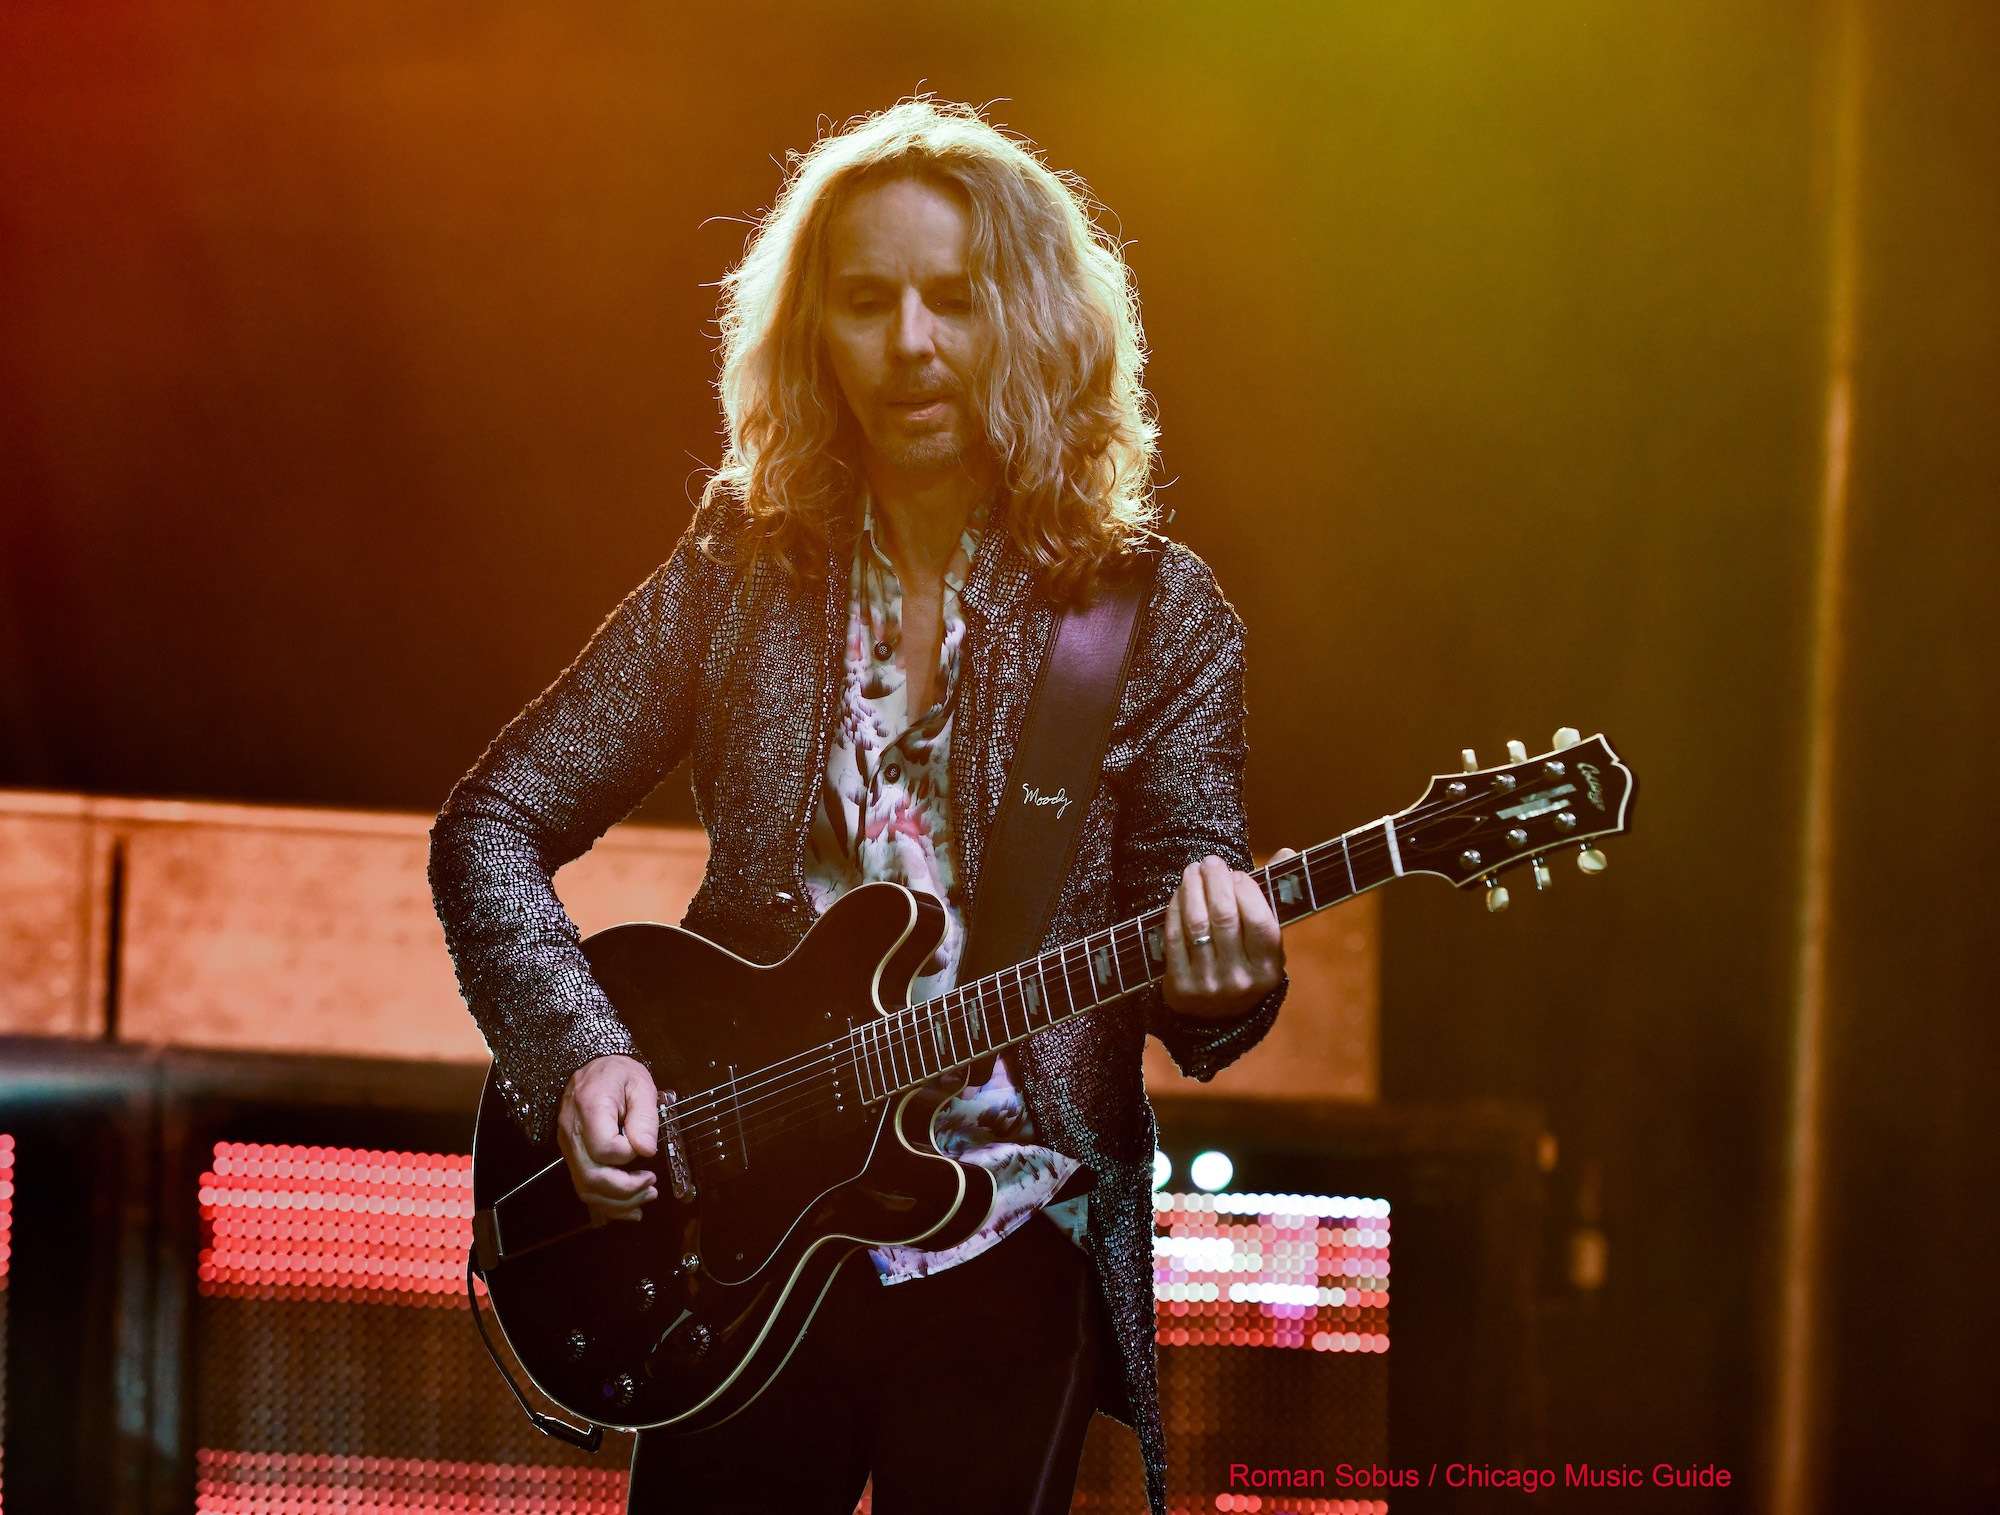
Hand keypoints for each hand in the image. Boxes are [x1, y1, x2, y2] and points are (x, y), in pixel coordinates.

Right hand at [556, 1054, 660, 1224]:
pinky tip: (629, 1208)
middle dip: (625, 1190)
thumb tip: (646, 1151)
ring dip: (618, 1202)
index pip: (604, 1148)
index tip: (644, 1145)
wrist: (593, 1068)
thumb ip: (644, 1117)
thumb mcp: (640, 1084)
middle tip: (652, 1185)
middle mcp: (572, 1132)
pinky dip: (607, 1204)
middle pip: (592, 1177)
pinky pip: (584, 1187)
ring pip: (585, 1188)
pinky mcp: (572, 1156)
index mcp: (590, 1109)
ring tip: (647, 1196)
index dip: (628, 1154)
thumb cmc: (619, 1073)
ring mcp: (568, 1147)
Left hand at [1160, 850, 1293, 1020]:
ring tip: (1192, 871)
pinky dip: (1175, 910)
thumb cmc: (1245, 962)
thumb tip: (1287, 851)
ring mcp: (1209, 985)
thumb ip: (1273, 896)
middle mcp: (1240, 980)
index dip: (1246, 891)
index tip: (1237, 873)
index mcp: (1268, 969)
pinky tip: (1179, 894)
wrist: (1218, 1016)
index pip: (1259, 921)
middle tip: (1210, 862)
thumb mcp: (1265, 941)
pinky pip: (1174, 938)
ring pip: (1196, 924)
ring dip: (1192, 890)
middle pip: (1224, 917)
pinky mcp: (1180, 987)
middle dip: (1215, 882)